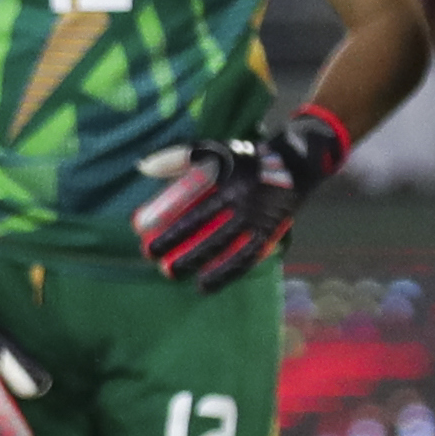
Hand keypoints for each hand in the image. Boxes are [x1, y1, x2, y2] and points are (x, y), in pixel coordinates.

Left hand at [131, 108, 348, 290]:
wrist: (295, 165)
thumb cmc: (242, 161)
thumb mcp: (213, 150)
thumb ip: (177, 157)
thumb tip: (144, 167)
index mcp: (227, 177)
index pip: (191, 196)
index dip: (165, 213)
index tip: (139, 227)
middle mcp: (243, 199)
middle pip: (206, 226)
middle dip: (176, 244)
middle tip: (150, 255)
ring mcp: (257, 218)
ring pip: (225, 246)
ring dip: (198, 262)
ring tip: (172, 275)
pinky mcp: (268, 234)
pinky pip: (246, 258)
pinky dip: (226, 274)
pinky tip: (206, 286)